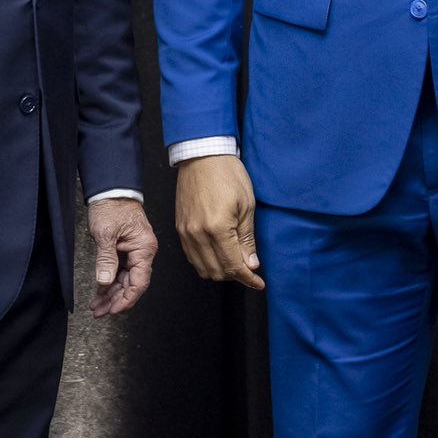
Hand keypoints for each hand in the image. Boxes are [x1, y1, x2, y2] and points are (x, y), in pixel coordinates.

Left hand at [87, 198, 157, 316]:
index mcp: (144, 248)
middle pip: (132, 284)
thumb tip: (104, 282)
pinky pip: (120, 272)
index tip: (113, 310)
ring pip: (124, 280)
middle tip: (100, 312)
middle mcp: (142, 252)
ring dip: (111, 294)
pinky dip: (109, 283)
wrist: (110, 190)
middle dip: (116, 300)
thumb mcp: (106, 234)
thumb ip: (106, 260)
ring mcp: (134, 252)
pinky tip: (100, 292)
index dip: (127, 299)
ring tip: (97, 306)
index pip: (139, 282)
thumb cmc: (112, 206)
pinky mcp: (125, 251)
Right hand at [175, 155, 263, 289]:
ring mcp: (185, 232)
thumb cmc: (227, 174)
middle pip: (216, 271)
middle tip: (250, 270)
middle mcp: (197, 234)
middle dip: (235, 276)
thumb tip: (251, 264)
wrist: (202, 155)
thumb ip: (247, 239)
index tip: (258, 282)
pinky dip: (205, 262)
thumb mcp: (247, 205)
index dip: (248, 278)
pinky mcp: (179, 228)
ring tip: (235, 262)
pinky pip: (191, 256)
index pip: (233, 266)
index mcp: (217, 228)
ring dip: (220, 271)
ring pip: (201, 268)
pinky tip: (218, 254)